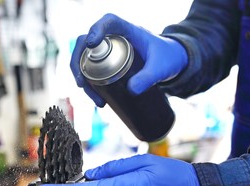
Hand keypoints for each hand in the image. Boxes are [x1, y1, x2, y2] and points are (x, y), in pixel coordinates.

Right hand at [70, 13, 187, 106]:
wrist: (171, 62)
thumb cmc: (167, 58)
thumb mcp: (161, 67)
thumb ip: (149, 77)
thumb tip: (131, 90)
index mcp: (128, 30)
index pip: (108, 22)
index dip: (96, 29)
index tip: (91, 44)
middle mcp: (114, 39)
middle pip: (86, 43)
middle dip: (78, 63)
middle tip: (82, 84)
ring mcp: (109, 52)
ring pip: (86, 60)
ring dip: (83, 78)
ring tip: (96, 99)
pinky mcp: (108, 64)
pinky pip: (92, 71)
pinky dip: (91, 85)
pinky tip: (99, 99)